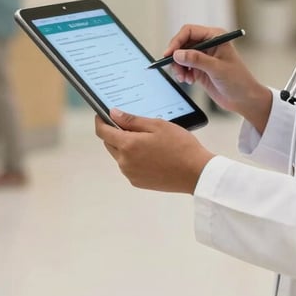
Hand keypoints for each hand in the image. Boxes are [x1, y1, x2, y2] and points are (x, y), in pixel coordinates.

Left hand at [95, 110, 214, 192]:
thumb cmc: (179, 145)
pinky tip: (150, 153)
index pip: (103, 132)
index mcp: (128, 145)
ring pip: (119, 155)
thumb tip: (112, 114)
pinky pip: (128, 166)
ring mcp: (130, 174)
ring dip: (125, 145)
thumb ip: (132, 120)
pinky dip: (133, 157)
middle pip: (109, 144)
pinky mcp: (138, 182)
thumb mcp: (157, 125)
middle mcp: (124, 162)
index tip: (101, 114)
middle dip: (114, 132)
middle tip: (131, 124)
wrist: (195, 172)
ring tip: (146, 139)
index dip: (100, 121)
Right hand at [165, 24, 271, 132]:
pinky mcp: (200, 68)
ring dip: (178, 67)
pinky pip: (184, 66)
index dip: (177, 41)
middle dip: (176, 56)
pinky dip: (182, 72)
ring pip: (181, 55)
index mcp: (215, 36)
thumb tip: (178, 54)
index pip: (189, 31)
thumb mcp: (217, 69)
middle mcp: (208, 44)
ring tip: (184, 78)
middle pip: (183, 43)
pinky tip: (189, 80)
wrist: (244, 99)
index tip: (169, 54)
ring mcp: (203, 56)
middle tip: (174, 69)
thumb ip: (197, 60)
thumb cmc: (238, 81)